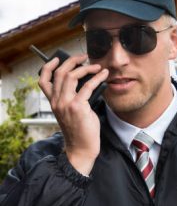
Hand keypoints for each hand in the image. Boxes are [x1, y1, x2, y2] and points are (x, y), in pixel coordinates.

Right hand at [38, 54, 108, 174]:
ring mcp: (66, 104)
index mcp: (53, 102)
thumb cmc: (79, 129)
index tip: (57, 58)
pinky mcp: (78, 107)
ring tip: (96, 66)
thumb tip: (85, 80)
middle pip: (60, 73)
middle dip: (72, 61)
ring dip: (85, 68)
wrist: (81, 148)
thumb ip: (73, 95)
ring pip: (72, 76)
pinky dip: (97, 77)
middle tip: (83, 57)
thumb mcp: (71, 110)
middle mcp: (56, 101)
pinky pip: (88, 86)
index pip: (43, 80)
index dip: (48, 67)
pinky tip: (103, 74)